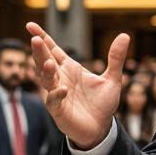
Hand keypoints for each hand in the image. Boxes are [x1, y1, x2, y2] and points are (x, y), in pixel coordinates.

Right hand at [26, 22, 128, 149]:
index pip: (53, 50)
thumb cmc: (102, 104)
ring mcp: (56, 94)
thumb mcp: (112, 79)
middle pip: (45, 61)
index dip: (42, 38)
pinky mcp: (58, 110)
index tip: (30, 25)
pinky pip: (53, 101)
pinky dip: (56, 95)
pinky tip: (62, 89)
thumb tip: (125, 35)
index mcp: (69, 68)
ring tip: (48, 61)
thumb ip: (115, 58)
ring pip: (46, 80)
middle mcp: (60, 79)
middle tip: (35, 40)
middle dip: (39, 51)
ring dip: (45, 71)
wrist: (101, 129)